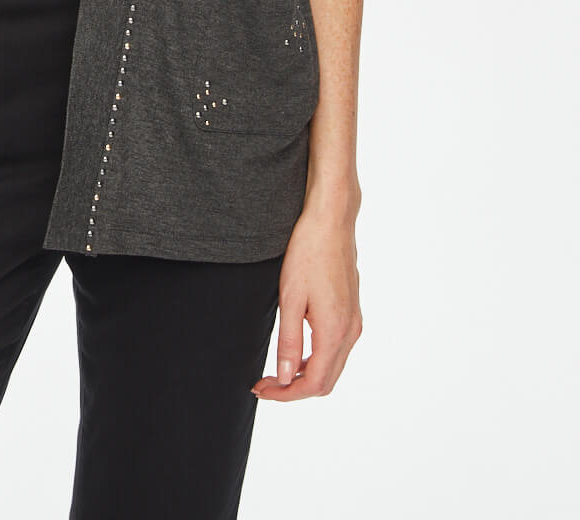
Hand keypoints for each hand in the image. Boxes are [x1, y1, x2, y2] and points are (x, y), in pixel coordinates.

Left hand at [251, 200, 362, 400]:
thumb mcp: (290, 298)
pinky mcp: (352, 313)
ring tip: (275, 372)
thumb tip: (285, 377)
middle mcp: (351, 332)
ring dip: (305, 376)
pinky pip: (336, 350)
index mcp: (335, 331)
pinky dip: (316, 360)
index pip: (313, 383)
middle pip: (325, 381)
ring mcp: (354, 322)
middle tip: (264, 385)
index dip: (286, 394)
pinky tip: (295, 352)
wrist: (331, 222)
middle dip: (293, 389)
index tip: (261, 390)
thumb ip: (289, 340)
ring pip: (332, 367)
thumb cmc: (308, 253)